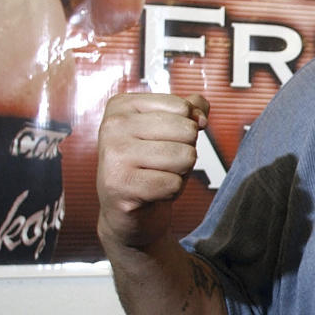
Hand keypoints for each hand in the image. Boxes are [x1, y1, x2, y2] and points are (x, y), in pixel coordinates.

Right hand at [97, 93, 208, 247]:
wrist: (126, 209)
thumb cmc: (150, 164)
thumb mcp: (171, 129)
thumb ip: (191, 109)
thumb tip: (200, 117)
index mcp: (122, 105)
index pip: (182, 107)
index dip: (187, 127)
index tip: (167, 139)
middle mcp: (113, 125)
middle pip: (186, 130)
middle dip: (185, 151)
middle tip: (163, 162)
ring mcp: (114, 155)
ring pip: (184, 156)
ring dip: (180, 172)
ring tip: (158, 175)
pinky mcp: (119, 185)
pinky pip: (173, 184)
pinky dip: (171, 191)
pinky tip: (153, 191)